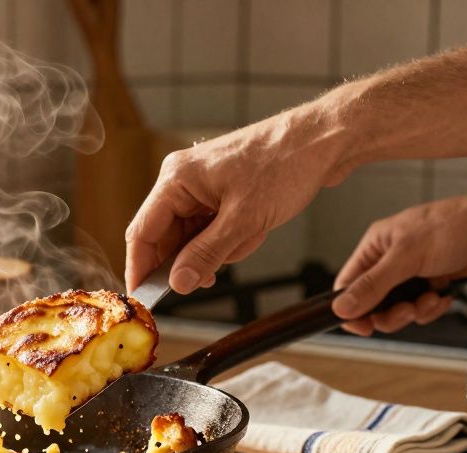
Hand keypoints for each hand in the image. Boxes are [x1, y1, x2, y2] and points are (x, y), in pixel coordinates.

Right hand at [125, 108, 347, 293]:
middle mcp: (182, 180)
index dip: (140, 268)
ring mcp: (201, 185)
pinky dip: (231, 237)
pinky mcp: (220, 191)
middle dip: (193, 258)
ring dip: (220, 248)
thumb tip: (177, 283)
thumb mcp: (245, 220)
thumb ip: (206, 254)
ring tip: (251, 235)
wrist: (326, 138)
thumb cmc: (287, 163)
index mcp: (176, 179)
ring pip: (193, 236)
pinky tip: (254, 230)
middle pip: (166, 237)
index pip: (142, 232)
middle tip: (212, 276)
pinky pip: (212, 228)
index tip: (144, 299)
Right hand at [332, 195, 466, 335]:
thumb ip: (373, 284)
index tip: (363, 327)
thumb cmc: (449, 226)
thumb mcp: (405, 256)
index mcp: (374, 249)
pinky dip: (432, 307)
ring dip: (415, 311)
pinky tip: (442, 296)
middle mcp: (389, 262)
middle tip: (406, 311)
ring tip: (430, 299)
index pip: (348, 285)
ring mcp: (411, 274)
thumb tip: (340, 308)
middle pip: (373, 304)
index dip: (351, 309)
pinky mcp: (432, 283)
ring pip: (398, 309)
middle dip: (391, 313)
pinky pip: (421, 308)